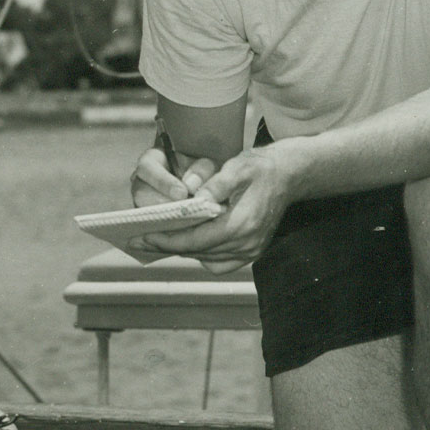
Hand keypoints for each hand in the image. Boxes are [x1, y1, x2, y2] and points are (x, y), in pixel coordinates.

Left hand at [127, 145, 295, 271]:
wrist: (289, 175)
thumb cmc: (261, 168)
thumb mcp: (238, 167)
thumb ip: (216, 184)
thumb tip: (194, 199)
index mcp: (241, 224)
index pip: (196, 240)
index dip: (167, 240)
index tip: (144, 236)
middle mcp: (247, 243)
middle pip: (198, 252)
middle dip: (168, 246)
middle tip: (140, 241)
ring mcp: (251, 251)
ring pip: (207, 259)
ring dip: (183, 251)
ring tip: (158, 241)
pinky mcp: (253, 252)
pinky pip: (221, 262)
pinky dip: (203, 255)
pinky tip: (189, 243)